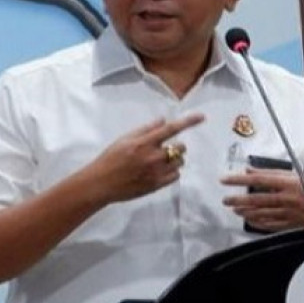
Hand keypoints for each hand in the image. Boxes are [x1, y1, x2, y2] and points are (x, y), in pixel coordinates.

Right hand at [88, 113, 204, 203]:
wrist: (101, 183)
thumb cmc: (111, 158)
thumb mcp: (125, 139)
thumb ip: (145, 129)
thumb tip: (163, 120)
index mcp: (144, 142)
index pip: (171, 129)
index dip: (188, 122)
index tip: (202, 117)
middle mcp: (153, 157)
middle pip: (180, 147)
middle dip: (176, 146)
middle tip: (164, 148)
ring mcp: (156, 172)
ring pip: (180, 162)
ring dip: (175, 159)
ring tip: (160, 161)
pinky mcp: (157, 185)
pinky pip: (176, 176)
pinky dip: (172, 172)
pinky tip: (159, 171)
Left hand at [221, 168, 303, 231]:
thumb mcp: (298, 176)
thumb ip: (273, 174)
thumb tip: (251, 170)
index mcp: (289, 183)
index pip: (258, 180)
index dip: (239, 180)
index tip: (225, 180)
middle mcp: (287, 199)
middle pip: (256, 200)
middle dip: (238, 200)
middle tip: (225, 199)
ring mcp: (288, 214)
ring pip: (260, 213)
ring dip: (245, 211)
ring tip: (235, 209)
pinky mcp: (291, 225)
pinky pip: (269, 225)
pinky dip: (257, 222)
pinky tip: (249, 220)